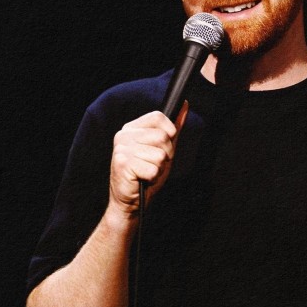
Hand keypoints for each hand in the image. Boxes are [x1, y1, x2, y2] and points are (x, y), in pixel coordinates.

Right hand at [108, 103, 187, 217]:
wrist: (130, 200)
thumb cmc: (146, 174)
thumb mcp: (163, 149)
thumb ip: (173, 128)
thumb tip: (185, 105)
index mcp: (132, 128)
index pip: (159, 117)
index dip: (169, 133)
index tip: (162, 148)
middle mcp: (124, 135)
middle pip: (162, 136)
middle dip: (165, 155)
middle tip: (153, 165)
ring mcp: (122, 149)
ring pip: (159, 154)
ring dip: (158, 168)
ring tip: (147, 172)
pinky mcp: (123, 164)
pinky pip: (153, 169)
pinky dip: (152, 177)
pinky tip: (142, 179)